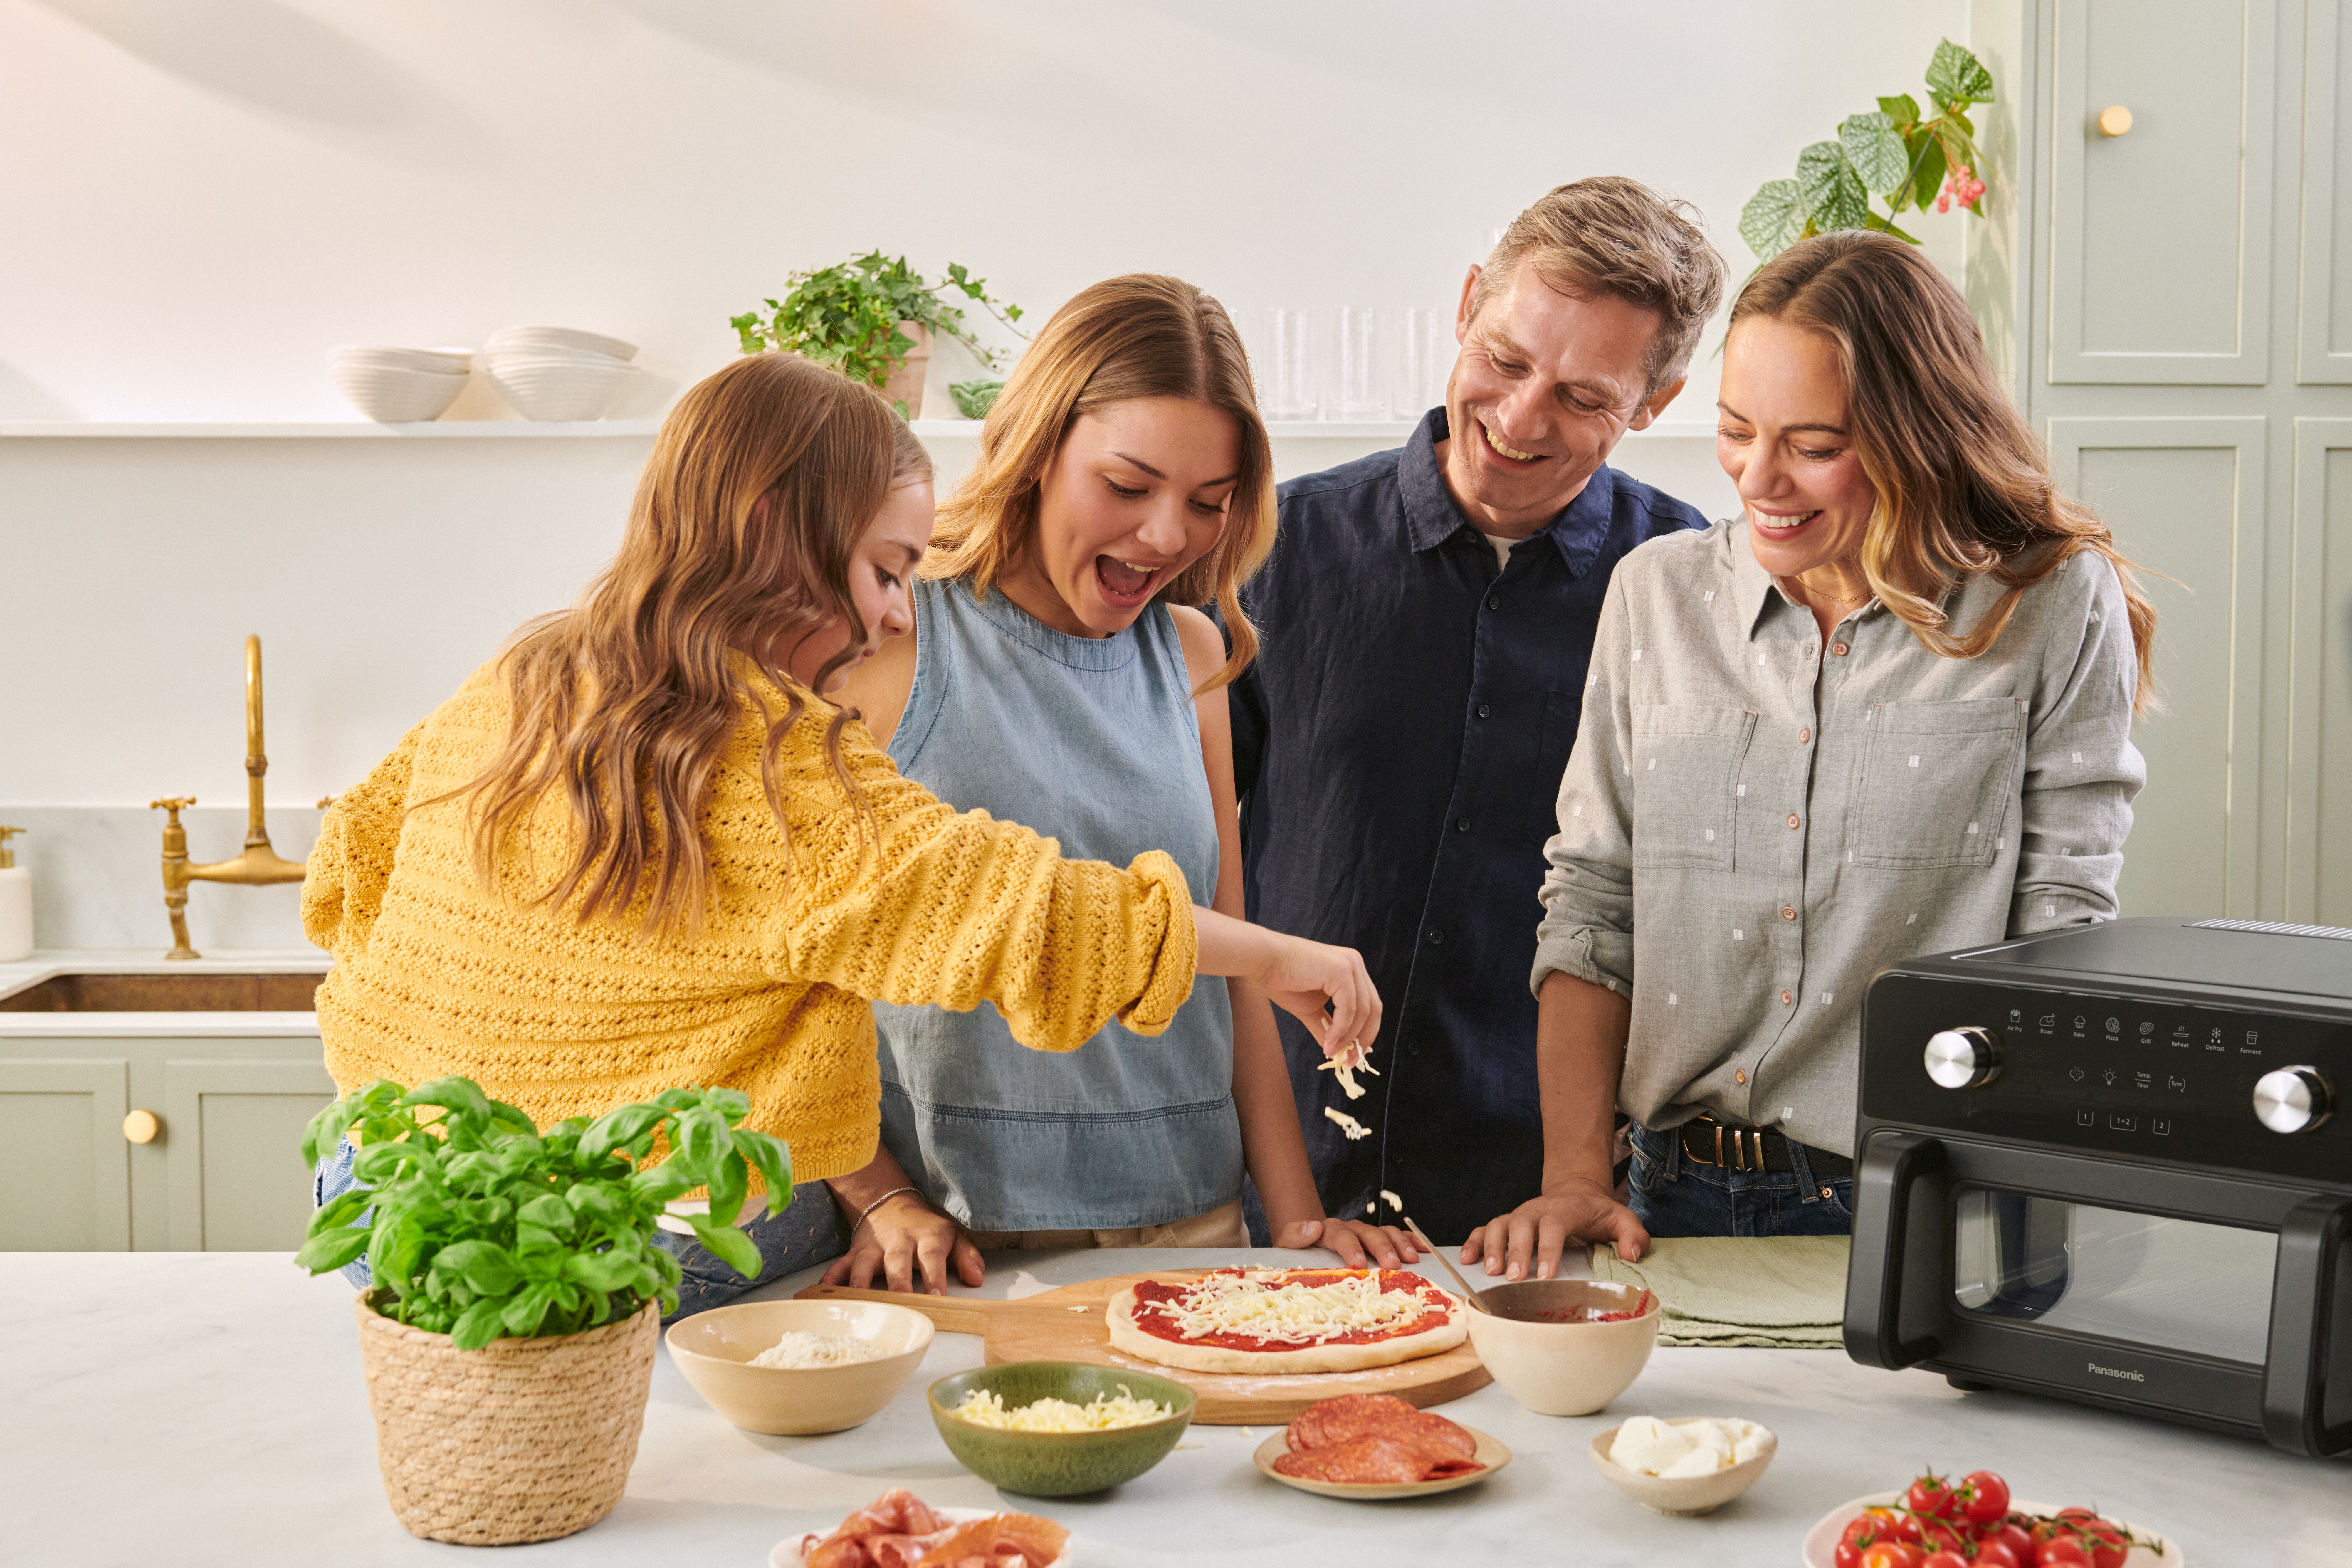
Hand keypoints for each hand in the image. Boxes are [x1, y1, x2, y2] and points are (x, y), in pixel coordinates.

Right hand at [819, 1192, 983, 1295]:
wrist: (891, 1204)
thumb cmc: (927, 1229)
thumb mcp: (954, 1236)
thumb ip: (968, 1257)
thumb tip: (977, 1279)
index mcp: (926, 1238)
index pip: (932, 1256)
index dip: (935, 1276)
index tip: (939, 1297)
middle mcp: (898, 1242)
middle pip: (896, 1261)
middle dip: (898, 1282)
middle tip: (901, 1301)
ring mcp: (873, 1248)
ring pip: (864, 1265)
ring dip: (860, 1283)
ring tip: (858, 1301)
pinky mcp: (854, 1253)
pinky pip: (839, 1266)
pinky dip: (831, 1279)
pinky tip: (823, 1291)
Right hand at [1256, 933, 1381, 1060]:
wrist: (1263, 960)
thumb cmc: (1282, 981)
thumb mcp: (1310, 1010)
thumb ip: (1326, 1027)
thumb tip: (1337, 1051)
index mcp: (1351, 970)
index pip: (1369, 1005)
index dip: (1365, 1033)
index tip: (1353, 1055)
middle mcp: (1355, 964)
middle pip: (1373, 1009)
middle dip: (1363, 1039)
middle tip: (1349, 1061)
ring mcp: (1350, 965)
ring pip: (1363, 1011)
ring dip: (1349, 1038)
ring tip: (1332, 1052)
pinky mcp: (1341, 970)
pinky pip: (1349, 1008)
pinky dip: (1341, 1029)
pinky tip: (1328, 1042)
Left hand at [1274, 1216, 1422, 1268]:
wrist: (1306, 1241)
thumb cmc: (1299, 1249)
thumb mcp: (1287, 1244)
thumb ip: (1295, 1236)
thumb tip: (1312, 1227)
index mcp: (1328, 1231)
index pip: (1340, 1235)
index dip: (1351, 1248)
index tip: (1359, 1263)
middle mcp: (1350, 1228)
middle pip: (1367, 1233)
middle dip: (1381, 1247)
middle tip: (1393, 1263)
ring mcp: (1365, 1233)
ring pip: (1384, 1232)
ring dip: (1399, 1244)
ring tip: (1412, 1258)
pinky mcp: (1376, 1239)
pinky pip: (1395, 1235)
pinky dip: (1410, 1240)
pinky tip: (1423, 1249)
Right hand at [1460, 1183, 1648, 1281]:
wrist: (1577, 1194)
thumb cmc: (1598, 1214)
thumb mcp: (1623, 1219)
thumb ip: (1633, 1235)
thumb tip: (1631, 1254)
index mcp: (1566, 1208)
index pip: (1554, 1224)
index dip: (1547, 1248)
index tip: (1545, 1275)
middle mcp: (1538, 1208)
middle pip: (1521, 1223)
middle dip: (1515, 1251)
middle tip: (1512, 1278)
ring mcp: (1520, 1215)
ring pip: (1499, 1224)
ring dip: (1492, 1247)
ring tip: (1491, 1273)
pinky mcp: (1508, 1223)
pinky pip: (1485, 1229)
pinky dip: (1474, 1242)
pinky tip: (1467, 1260)